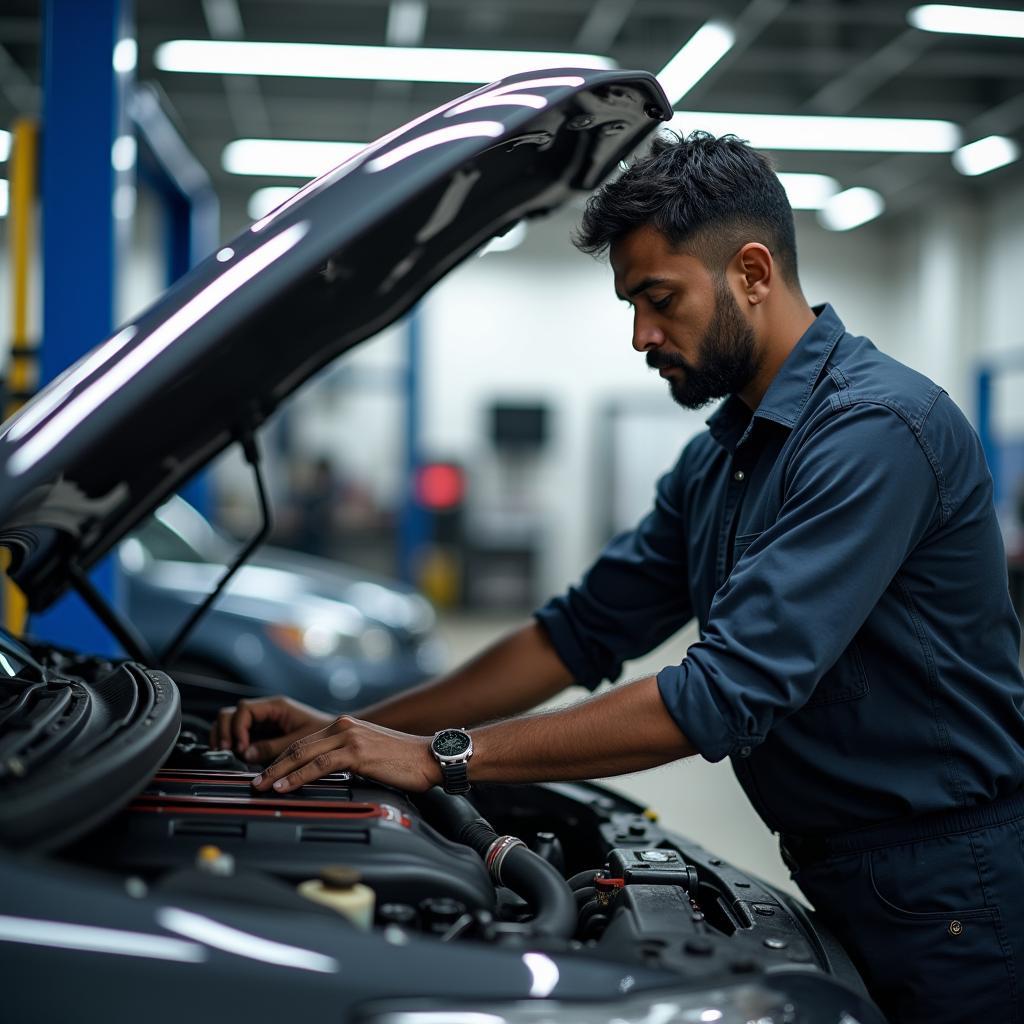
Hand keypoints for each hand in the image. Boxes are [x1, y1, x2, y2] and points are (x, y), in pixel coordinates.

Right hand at [209, 695, 332, 762]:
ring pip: (231, 722)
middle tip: (227, 751)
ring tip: (227, 753)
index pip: (244, 709)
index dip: (238, 728)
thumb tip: (246, 754)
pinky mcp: (261, 734)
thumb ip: (272, 747)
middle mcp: (266, 711)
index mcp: (276, 706)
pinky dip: (232, 743)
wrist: (338, 736)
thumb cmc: (324, 733)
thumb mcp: (299, 741)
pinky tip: (235, 755)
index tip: (241, 747)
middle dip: (225, 731)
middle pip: (231, 713)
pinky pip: (240, 734)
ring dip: (225, 737)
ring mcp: (262, 722)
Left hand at [251, 716, 440, 792]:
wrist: (429, 757)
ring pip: (303, 754)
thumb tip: (327, 776)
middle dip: (273, 766)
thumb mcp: (369, 754)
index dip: (282, 759)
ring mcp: (350, 737)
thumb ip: (347, 758)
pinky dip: (299, 776)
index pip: (304, 742)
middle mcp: (344, 727)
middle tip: (255, 782)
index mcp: (345, 726)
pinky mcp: (357, 752)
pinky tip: (287, 786)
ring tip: (263, 787)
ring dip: (279, 772)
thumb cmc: (405, 760)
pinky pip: (320, 765)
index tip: (268, 774)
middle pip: (298, 746)